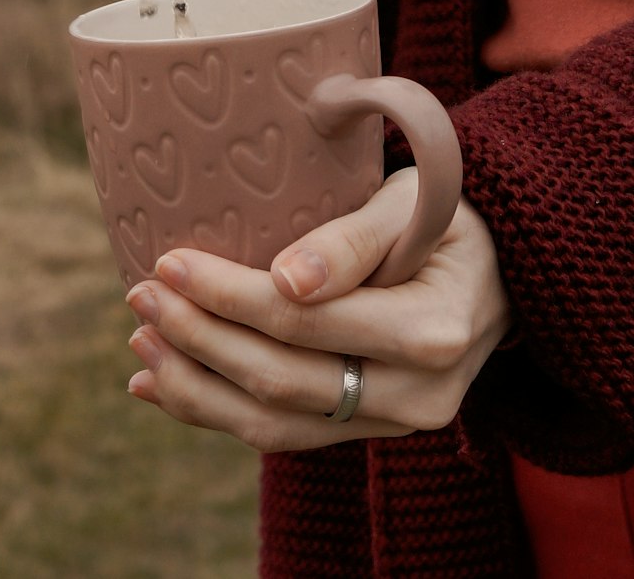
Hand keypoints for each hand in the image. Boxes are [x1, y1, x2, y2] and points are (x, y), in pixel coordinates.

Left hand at [125, 169, 512, 452]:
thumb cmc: (448, 218)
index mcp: (431, 331)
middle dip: (197, 339)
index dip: (227, 296)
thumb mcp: (412, 204)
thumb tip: (286, 282)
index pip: (304, 323)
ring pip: (273, 425)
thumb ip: (353, 239)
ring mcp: (392, 422)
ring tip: (139, 343)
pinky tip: (161, 384)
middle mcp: (416, 394)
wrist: (498, 270)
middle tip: (139, 294)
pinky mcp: (366, 428)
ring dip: (194, 387)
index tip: (167, 261)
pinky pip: (283, 434)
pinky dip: (215, 410)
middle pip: (280, 380)